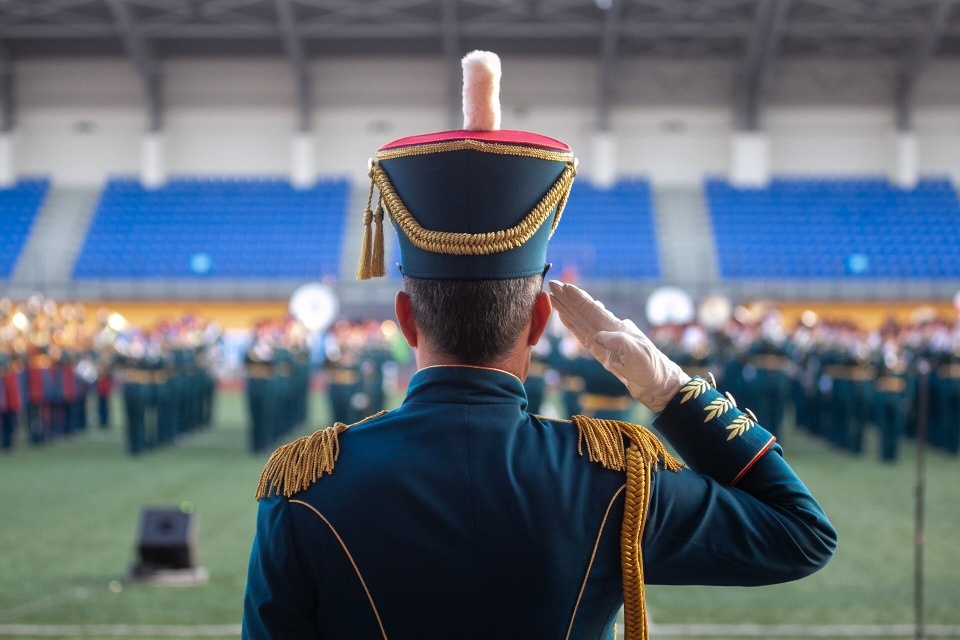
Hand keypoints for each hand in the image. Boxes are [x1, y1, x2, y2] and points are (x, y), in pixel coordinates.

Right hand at [548, 281, 689, 412]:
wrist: (657, 384)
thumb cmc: (651, 368)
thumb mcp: (637, 355)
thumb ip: (618, 343)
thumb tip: (597, 336)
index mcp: (616, 328)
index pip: (592, 310)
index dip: (577, 298)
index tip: (564, 287)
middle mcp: (608, 330)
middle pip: (584, 311)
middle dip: (568, 299)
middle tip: (553, 284)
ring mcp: (604, 341)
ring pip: (581, 321)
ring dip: (567, 310)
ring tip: (554, 298)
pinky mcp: (601, 352)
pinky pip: (582, 336)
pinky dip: (572, 326)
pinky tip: (564, 318)